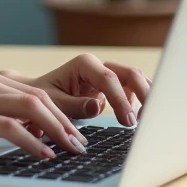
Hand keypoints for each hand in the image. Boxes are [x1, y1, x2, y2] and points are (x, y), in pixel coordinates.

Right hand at [0, 72, 89, 158]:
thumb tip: (21, 129)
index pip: (36, 91)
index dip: (60, 111)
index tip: (74, 131)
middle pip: (40, 97)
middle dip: (66, 121)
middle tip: (80, 143)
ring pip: (31, 108)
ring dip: (57, 130)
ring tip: (70, 149)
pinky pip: (10, 127)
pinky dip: (32, 141)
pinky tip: (44, 154)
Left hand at [16, 54, 151, 126]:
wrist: (38, 97)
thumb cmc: (43, 99)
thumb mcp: (53, 104)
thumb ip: (74, 106)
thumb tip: (98, 106)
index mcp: (84, 64)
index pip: (109, 79)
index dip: (120, 100)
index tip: (127, 122)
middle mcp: (99, 66)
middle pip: (131, 73)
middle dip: (144, 94)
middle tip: (146, 119)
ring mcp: (108, 75)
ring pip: (136, 80)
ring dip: (146, 97)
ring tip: (148, 120)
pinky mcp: (113, 87)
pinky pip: (133, 90)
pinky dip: (140, 101)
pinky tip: (138, 117)